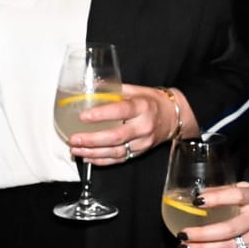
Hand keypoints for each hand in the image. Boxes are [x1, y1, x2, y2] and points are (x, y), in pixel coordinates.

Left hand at [64, 81, 188, 165]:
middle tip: (74, 139)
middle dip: (92, 140)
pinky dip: (101, 160)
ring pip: (116, 152)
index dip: (101, 115)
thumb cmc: (153, 102)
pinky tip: (88, 157)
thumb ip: (114, 90)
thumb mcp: (136, 90)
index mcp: (142, 107)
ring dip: (93, 153)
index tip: (83, 116)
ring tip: (76, 149)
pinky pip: (119, 160)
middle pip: (116, 137)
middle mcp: (143, 127)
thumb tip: (90, 87)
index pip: (120, 111)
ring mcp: (142, 143)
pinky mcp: (139, 153)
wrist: (173, 117)